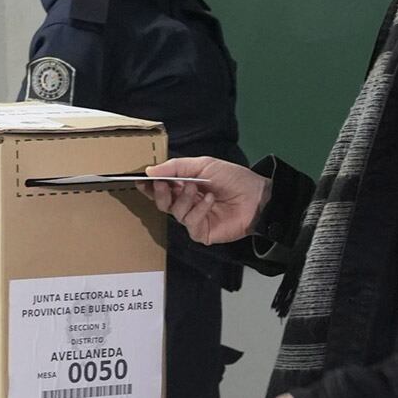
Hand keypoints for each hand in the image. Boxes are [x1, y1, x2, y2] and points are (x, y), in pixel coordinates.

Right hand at [140, 158, 270, 244]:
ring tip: (197, 189)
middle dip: (161, 193)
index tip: (141, 179)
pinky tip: (209, 201)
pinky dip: (198, 210)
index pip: (161, 188)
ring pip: (175, 213)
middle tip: (164, 184)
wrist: (257, 196)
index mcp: (185, 186)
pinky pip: (190, 223)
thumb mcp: (204, 165)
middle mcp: (187, 203)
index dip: (150, 185)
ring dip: (184, 199)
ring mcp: (194, 219)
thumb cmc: (233, 178)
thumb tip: (149, 170)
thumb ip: (176, 167)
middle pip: (163, 203)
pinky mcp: (202, 232)